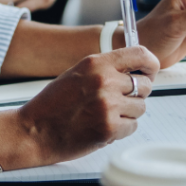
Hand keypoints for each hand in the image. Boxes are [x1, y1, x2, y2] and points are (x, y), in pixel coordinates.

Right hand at [10, 46, 157, 164]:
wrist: (35, 130)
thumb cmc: (53, 104)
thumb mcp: (78, 73)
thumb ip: (106, 68)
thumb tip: (136, 70)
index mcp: (96, 63)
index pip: (140, 54)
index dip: (150, 64)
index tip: (149, 71)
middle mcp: (104, 81)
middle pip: (145, 84)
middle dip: (137, 93)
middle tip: (120, 98)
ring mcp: (108, 106)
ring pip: (141, 107)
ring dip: (128, 112)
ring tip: (105, 113)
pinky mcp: (109, 128)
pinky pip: (132, 126)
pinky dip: (122, 128)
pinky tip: (102, 125)